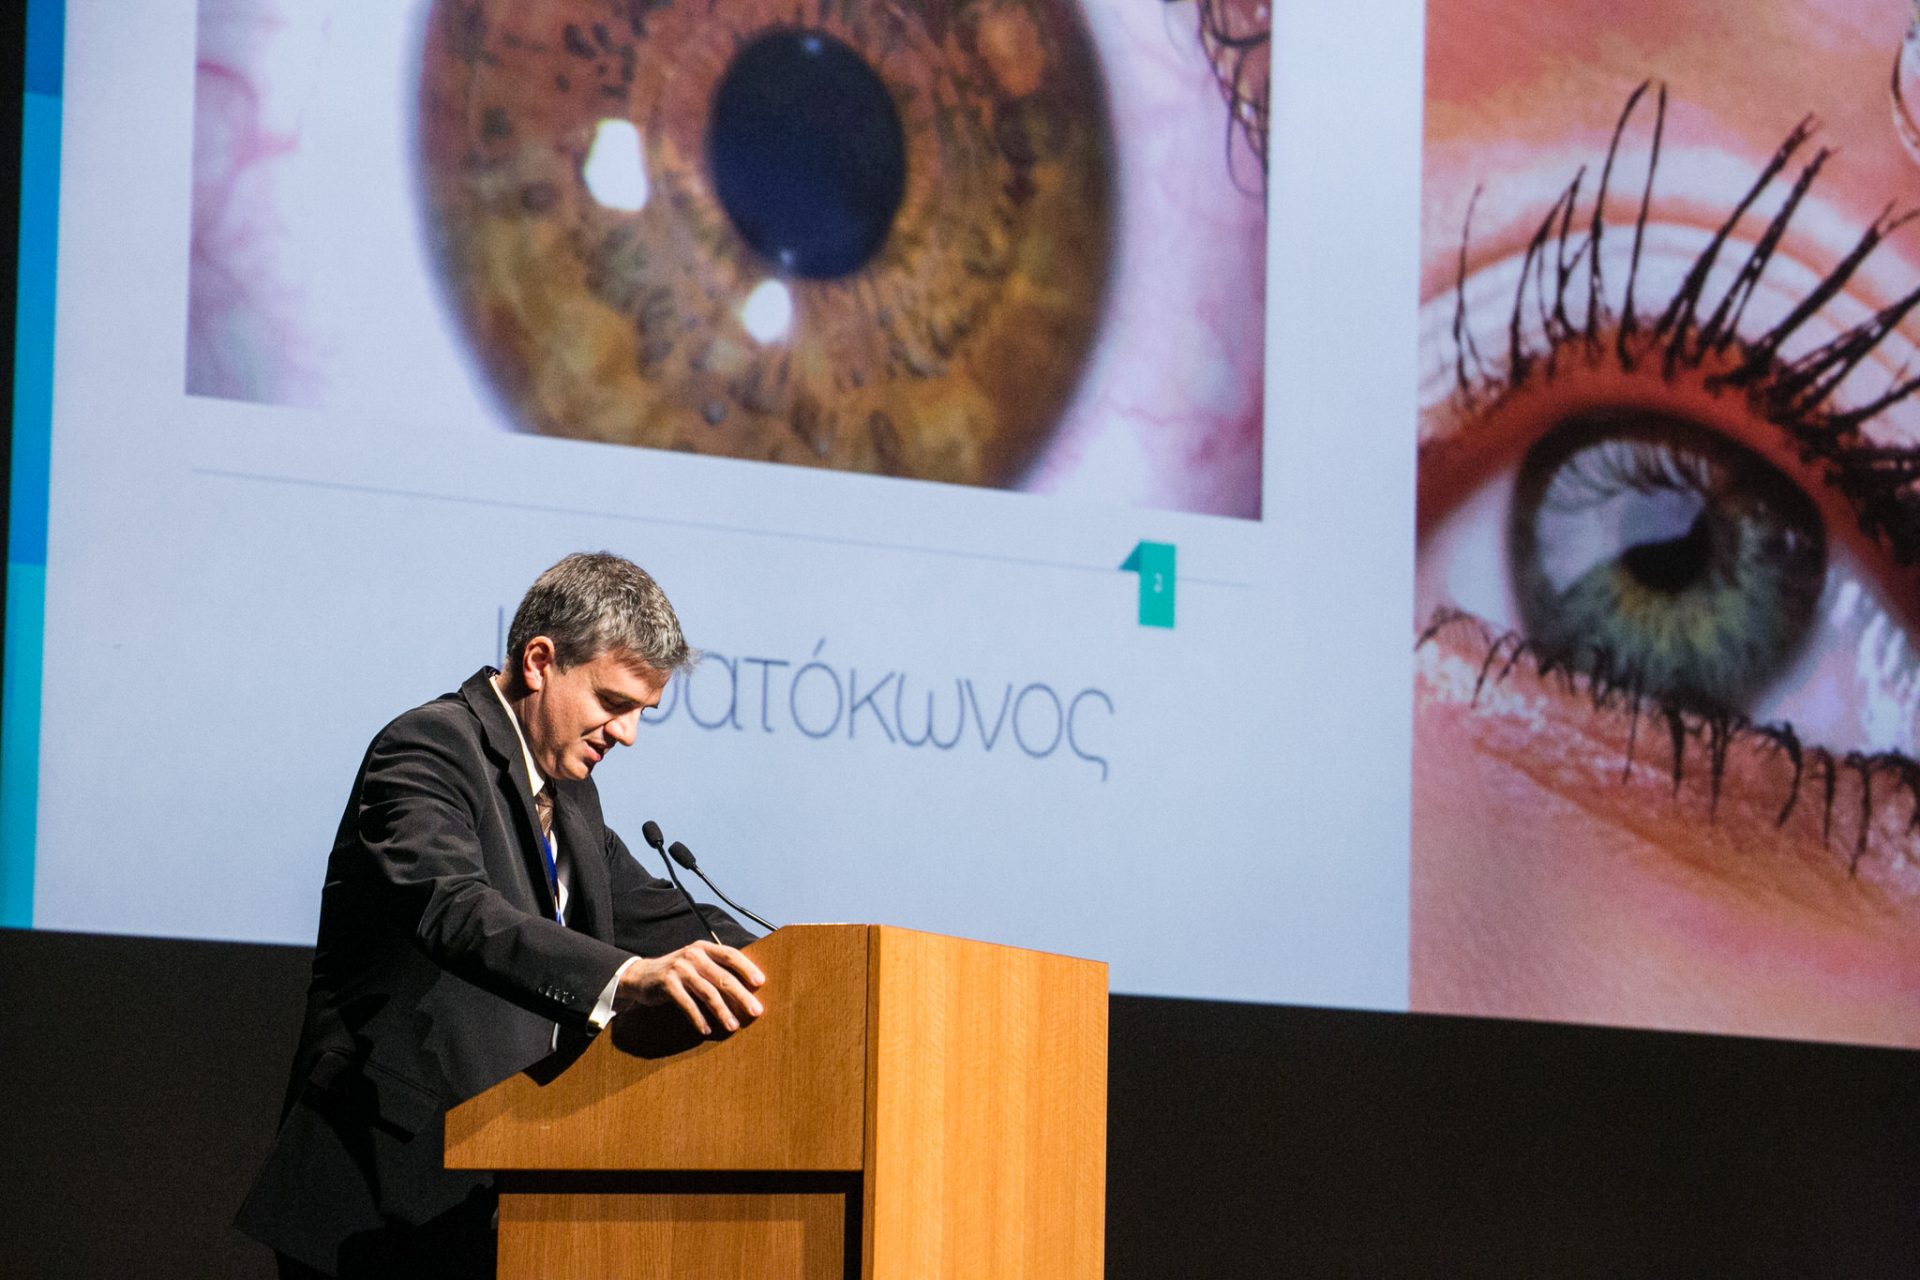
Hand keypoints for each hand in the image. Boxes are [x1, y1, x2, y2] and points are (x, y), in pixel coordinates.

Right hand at [616, 941, 765, 1034]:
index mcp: (704, 948)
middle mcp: (693, 954)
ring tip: (733, 1026)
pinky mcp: (667, 983)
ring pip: (707, 992)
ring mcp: (679, 968)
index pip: (730, 955)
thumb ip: (716, 969)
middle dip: (741, 995)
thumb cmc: (677, 973)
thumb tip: (747, 988)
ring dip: (722, 1011)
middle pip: (723, 977)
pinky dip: (698, 1018)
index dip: (747, 968)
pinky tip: (706, 1029)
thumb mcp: (696, 964)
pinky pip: (687, 1003)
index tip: (761, 982)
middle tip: (756, 1011)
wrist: (641, 976)